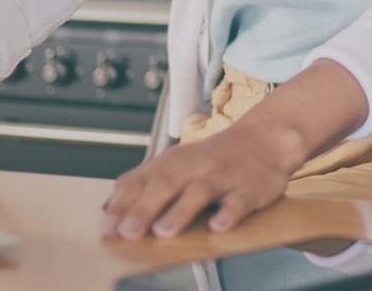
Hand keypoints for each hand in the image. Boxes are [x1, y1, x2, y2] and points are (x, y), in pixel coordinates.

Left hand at [100, 118, 303, 239]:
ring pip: (200, 191)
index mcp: (173, 163)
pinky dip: (229, 213)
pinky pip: (239, 201)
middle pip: (166, 185)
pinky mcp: (250, 188)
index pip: (141, 181)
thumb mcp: (176, 163)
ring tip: (163, 231)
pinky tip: (218, 226)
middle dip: (144, 209)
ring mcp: (223, 176)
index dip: (122, 205)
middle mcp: (195, 167)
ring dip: (181, 210)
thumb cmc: (213, 159)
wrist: (265, 138)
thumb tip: (108, 208)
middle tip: (127, 233)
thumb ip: (144, 183)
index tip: (106, 230)